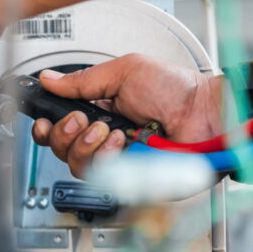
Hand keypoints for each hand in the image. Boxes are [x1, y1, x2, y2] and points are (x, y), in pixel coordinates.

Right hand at [31, 54, 221, 177]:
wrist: (208, 113)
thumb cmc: (178, 90)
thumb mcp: (125, 71)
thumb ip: (84, 79)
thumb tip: (49, 79)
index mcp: (101, 112)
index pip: (61, 127)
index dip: (47, 127)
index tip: (44, 120)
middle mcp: (106, 139)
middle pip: (62, 150)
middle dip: (64, 133)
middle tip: (82, 120)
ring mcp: (118, 162)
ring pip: (77, 166)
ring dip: (87, 146)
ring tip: (110, 130)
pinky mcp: (131, 180)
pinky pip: (102, 179)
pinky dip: (107, 158)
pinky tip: (123, 143)